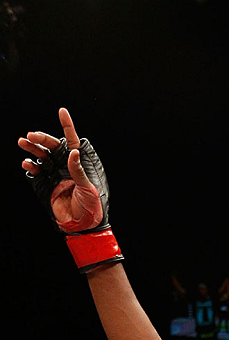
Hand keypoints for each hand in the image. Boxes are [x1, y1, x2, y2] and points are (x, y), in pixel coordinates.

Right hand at [19, 108, 102, 229]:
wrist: (83, 226)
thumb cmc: (92, 207)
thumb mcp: (88, 187)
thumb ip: (78, 170)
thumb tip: (73, 151)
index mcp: (78, 164)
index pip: (72, 141)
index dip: (67, 126)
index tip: (62, 111)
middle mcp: (66, 166)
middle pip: (52, 147)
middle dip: (42, 139)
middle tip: (31, 136)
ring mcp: (55, 175)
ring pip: (42, 156)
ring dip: (32, 149)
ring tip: (23, 142)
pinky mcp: (46, 186)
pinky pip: (36, 173)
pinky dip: (30, 166)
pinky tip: (27, 163)